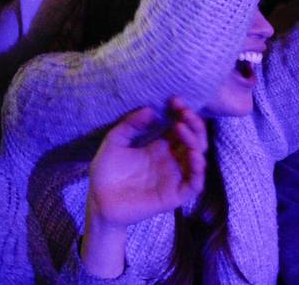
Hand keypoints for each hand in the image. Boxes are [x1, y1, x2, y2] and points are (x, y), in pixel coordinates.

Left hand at [87, 98, 206, 230]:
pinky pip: (194, 185)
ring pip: (198, 160)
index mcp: (159, 146)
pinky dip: (199, 171)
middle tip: (183, 112)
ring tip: (183, 130)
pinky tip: (193, 156)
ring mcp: (174, 178)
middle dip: (194, 124)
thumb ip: (130, 125)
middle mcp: (170, 160)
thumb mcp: (115, 141)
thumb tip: (151, 110)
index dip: (183, 114)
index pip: (180, 128)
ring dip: (197, 143)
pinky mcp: (174, 196)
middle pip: (194, 141)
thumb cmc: (106, 170)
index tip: (176, 100)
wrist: (99, 199)